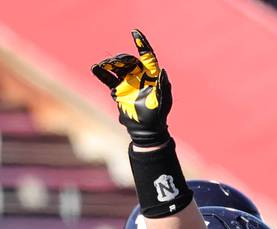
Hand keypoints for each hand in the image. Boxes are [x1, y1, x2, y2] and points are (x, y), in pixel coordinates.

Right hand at [91, 30, 171, 146]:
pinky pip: (107, 79)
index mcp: (152, 76)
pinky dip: (101, 73)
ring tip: (103, 65)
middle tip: (115, 62)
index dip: (141, 44)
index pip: (147, 56)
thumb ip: (163, 86)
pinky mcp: (118, 90)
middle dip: (121, 59)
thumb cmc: (158, 116)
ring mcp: (127, 82)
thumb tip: (162, 70)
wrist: (146, 130)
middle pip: (128, 60)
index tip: (135, 32)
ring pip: (117, 67)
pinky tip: (95, 68)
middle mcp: (139, 76)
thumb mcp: (163, 101)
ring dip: (110, 63)